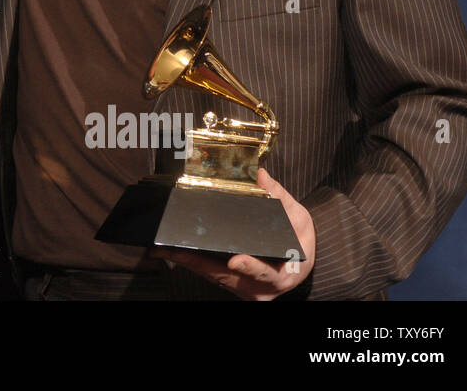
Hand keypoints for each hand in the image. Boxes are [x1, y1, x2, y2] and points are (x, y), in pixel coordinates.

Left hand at [152, 169, 315, 299]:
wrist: (300, 261)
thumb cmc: (300, 240)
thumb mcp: (298, 218)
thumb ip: (279, 197)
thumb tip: (261, 174)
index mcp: (281, 275)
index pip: (264, 272)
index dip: (250, 267)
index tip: (236, 259)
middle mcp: (262, 288)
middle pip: (228, 277)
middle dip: (199, 263)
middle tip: (174, 251)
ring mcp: (246, 290)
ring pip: (215, 278)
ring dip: (190, 264)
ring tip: (166, 251)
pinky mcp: (234, 287)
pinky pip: (212, 276)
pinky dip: (194, 265)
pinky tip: (175, 254)